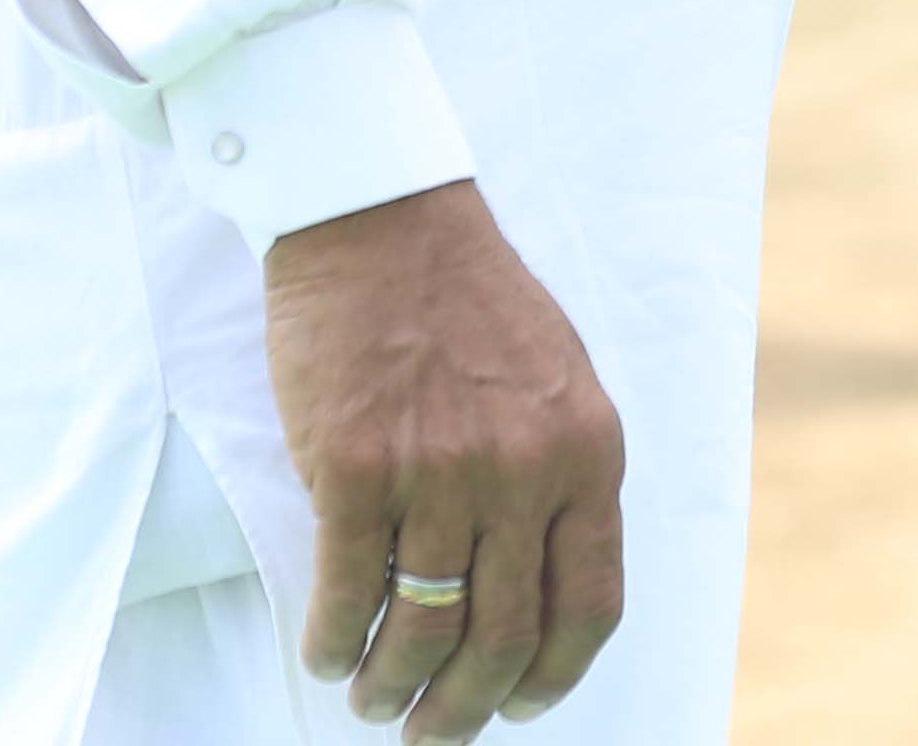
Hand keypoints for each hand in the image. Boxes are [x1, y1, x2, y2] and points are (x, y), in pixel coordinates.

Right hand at [269, 178, 629, 732]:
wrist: (386, 224)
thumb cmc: (472, 304)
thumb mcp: (561, 384)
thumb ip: (560, 480)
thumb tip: (537, 592)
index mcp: (588, 454)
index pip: (588, 606)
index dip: (553, 677)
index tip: (520, 707)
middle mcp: (523, 471)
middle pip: (502, 639)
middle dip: (465, 709)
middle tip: (433, 732)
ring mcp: (439, 470)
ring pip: (423, 628)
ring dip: (393, 686)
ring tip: (374, 699)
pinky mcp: (355, 466)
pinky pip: (348, 591)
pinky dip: (336, 640)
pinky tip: (328, 653)